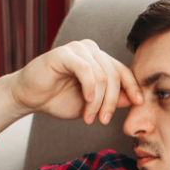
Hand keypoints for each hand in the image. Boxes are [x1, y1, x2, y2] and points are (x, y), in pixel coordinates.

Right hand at [8, 39, 143, 124]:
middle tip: (103, 120)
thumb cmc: (59, 99)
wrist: (29, 98)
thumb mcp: (93, 104)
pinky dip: (89, 89)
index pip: (124, 71)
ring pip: (102, 76)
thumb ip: (113, 99)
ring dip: (98, 101)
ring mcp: (78, 49)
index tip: (140, 104)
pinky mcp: (63, 54)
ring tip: (90, 118)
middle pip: (114, 75)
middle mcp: (92, 50)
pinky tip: (86, 101)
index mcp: (100, 60)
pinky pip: (86, 70)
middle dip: (111, 102)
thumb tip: (137, 100)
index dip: (134, 87)